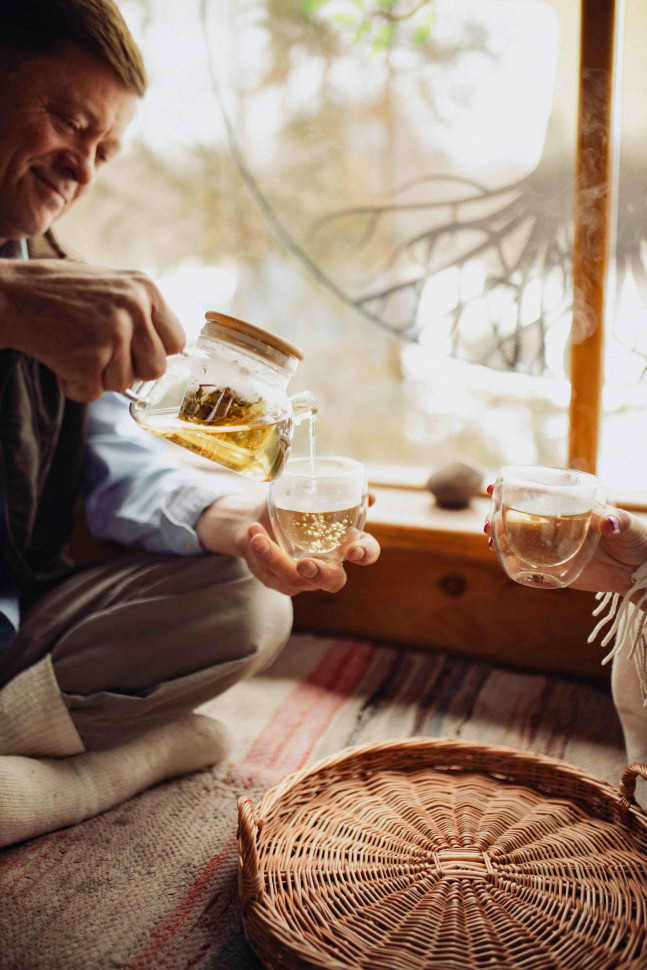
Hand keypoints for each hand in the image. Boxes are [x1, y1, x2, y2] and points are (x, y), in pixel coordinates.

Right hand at [0, 258, 184, 400]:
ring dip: (98, 378)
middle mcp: (134, 308)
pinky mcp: (88, 357)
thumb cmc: (58, 293)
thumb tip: (169, 352)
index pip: (176, 341)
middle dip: (129, 371)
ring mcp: (112, 333)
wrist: (10, 294)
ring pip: (124, 385)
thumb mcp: (111, 287)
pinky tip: (60, 359)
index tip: (133, 352)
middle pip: (155, 369)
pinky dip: (74, 386)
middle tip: (101, 356)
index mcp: (145, 289)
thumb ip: (140, 314)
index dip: (154, 353)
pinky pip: (92, 393)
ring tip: (75, 350)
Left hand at [195, 492, 380, 596]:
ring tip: (258, 535)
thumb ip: (335, 493)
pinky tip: (254, 533)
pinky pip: (271, 573)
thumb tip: (366, 495)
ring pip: (294, 579)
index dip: (365, 553)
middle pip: (334, 581)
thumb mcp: (309, 495)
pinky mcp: (279, 581)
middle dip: (321, 574)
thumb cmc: (291, 508)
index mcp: (344, 543)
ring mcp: (303, 578)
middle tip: (305, 564)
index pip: (366, 552)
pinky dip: (260, 551)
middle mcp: (327, 565)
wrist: (257, 519)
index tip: (353, 550)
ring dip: (275, 557)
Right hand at [484, 487, 646, 595]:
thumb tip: (609, 522)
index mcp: (571, 507)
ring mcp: (555, 547)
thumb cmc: (637, 540)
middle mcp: (558, 525)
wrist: (640, 572)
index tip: (493, 487)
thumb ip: (619, 521)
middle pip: (520, 517)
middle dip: (498, 516)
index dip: (513, 490)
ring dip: (500, 538)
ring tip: (491, 538)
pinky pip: (529, 566)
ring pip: (519, 540)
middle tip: (489, 521)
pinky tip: (504, 560)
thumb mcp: (629, 526)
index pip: (538, 494)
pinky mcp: (557, 569)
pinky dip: (513, 563)